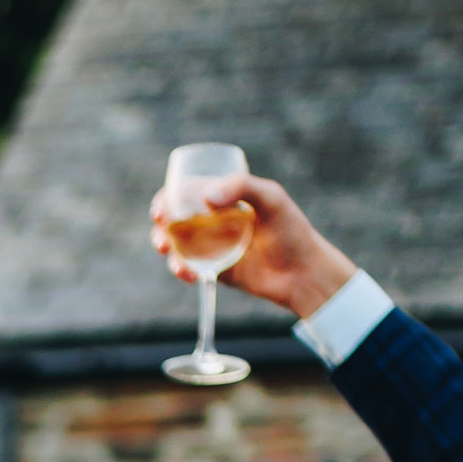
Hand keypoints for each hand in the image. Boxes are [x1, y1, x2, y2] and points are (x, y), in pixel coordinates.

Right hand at [148, 171, 356, 319]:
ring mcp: (214, 246)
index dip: (169, 196)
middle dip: (161, 223)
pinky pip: (190, 268)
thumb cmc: (291, 230)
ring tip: (166, 250)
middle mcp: (215, 220)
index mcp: (226, 197)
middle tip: (160, 228)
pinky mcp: (214, 271)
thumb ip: (241, 188)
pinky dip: (181, 269)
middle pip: (176, 217)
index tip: (162, 207)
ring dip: (165, 246)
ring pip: (177, 244)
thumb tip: (205, 197)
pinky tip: (187, 273)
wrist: (302, 273)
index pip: (188, 191)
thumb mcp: (271, 198)